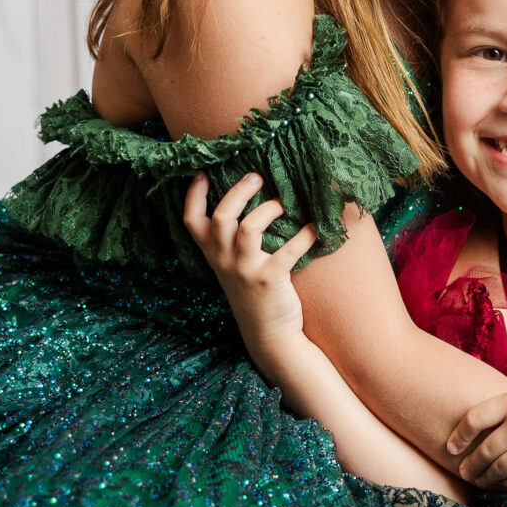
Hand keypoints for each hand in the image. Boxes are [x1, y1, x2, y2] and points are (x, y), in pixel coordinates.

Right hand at [183, 171, 315, 344]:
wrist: (268, 334)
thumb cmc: (252, 292)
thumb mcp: (231, 267)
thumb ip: (230, 240)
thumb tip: (248, 199)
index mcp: (212, 254)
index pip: (191, 220)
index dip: (193, 194)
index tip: (204, 172)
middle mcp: (223, 260)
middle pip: (221, 216)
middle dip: (238, 191)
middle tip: (256, 178)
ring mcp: (245, 270)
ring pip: (248, 228)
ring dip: (268, 209)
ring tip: (283, 203)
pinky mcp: (269, 280)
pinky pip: (289, 250)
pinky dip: (305, 235)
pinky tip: (314, 228)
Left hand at [445, 382, 506, 489]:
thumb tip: (492, 383)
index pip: (474, 419)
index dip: (458, 435)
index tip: (452, 447)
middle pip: (482, 450)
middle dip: (470, 464)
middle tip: (464, 470)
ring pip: (495, 470)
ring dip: (483, 477)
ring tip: (478, 480)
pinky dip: (503, 486)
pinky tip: (499, 485)